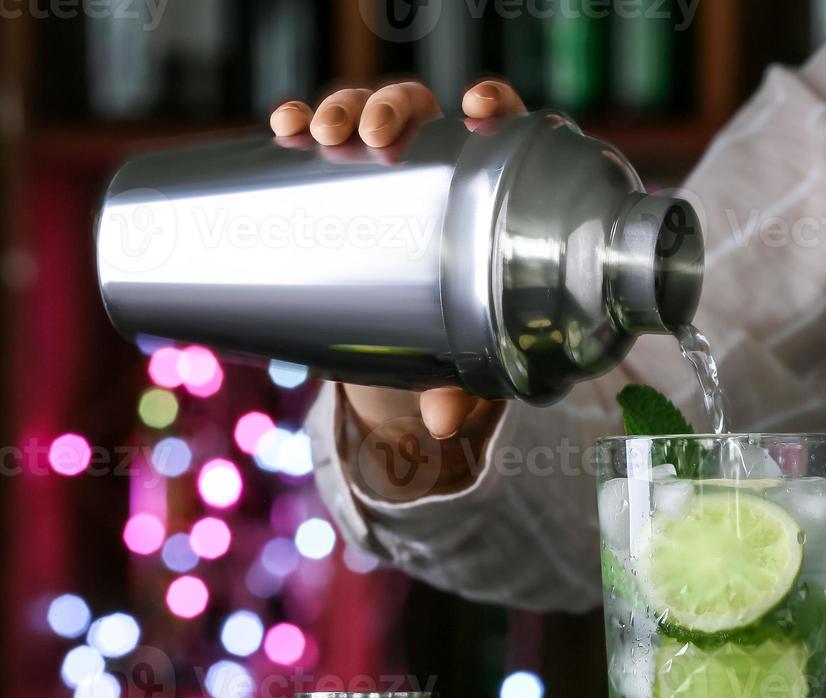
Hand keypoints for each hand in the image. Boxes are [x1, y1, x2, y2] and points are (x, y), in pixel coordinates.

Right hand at [270, 78, 526, 492]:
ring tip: (318, 132)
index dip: (493, 102)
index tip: (476, 109)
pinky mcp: (336, 184)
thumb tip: (442, 423)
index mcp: (490, 187)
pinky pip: (314, 140)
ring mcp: (383, 168)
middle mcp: (438, 164)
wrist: (409, 356)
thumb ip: (462, 385)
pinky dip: (296, 123)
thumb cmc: (461, 344)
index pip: (500, 124)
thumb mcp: (467, 364)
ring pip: (363, 111)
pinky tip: (280, 127)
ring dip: (340, 106)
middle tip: (372, 132)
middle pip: (421, 108)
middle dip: (393, 105)